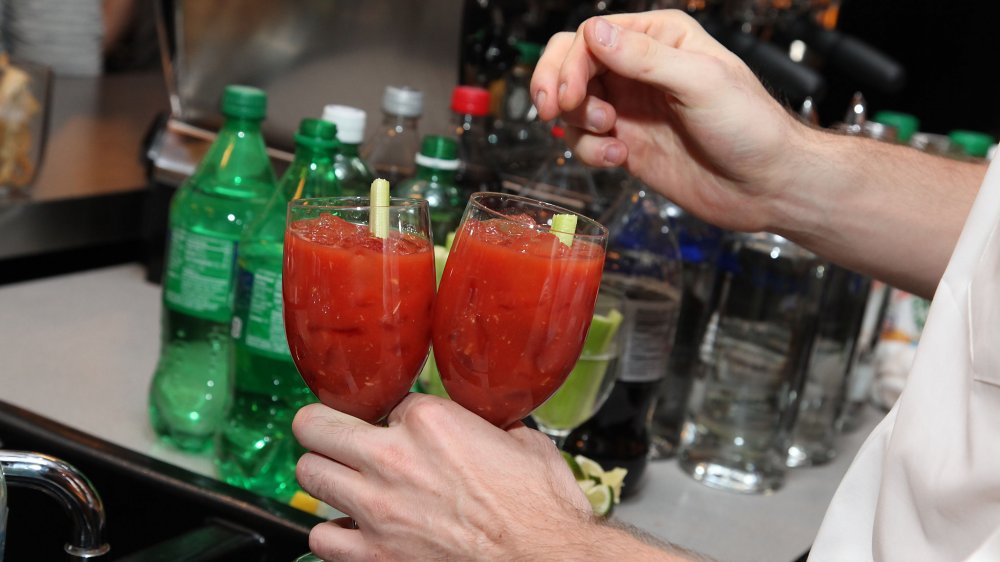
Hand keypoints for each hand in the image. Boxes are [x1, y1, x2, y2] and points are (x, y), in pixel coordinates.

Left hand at [293, 394, 592, 560]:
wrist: (546, 561)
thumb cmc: (542, 511)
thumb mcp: (523, 444)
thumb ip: (489, 428)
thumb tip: (485, 429)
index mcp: (430, 421)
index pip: (383, 400)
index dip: (392, 415)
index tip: (399, 426)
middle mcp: (393, 458)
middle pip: (316, 426)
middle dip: (323, 428)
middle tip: (332, 435)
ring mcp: (377, 509)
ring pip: (309, 475)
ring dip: (325, 476)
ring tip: (342, 482)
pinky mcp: (374, 556)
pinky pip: (321, 538)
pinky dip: (333, 533)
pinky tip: (353, 530)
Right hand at [530, 10, 808, 232]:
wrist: (764, 186)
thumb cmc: (750, 128)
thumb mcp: (700, 82)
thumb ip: (646, 58)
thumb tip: (596, 32)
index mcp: (660, 39)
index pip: (591, 36)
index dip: (572, 64)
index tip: (570, 95)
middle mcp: (639, 69)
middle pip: (570, 63)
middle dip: (556, 85)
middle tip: (553, 110)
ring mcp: (629, 108)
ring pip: (571, 105)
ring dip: (578, 123)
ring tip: (610, 136)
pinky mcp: (625, 144)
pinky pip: (584, 141)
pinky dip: (591, 152)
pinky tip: (620, 159)